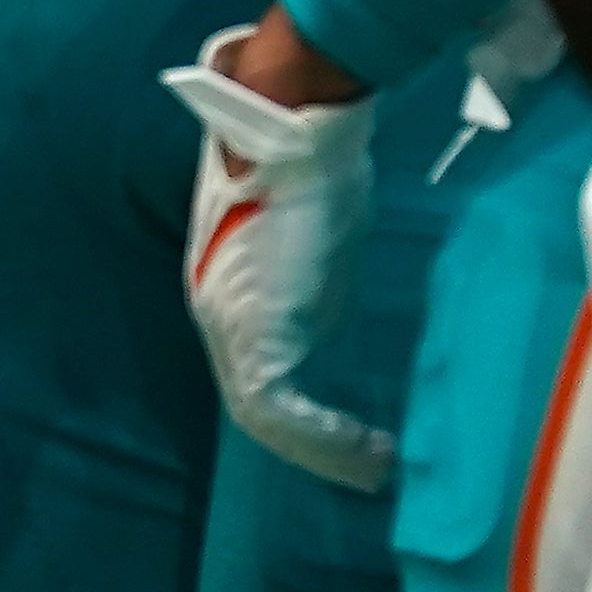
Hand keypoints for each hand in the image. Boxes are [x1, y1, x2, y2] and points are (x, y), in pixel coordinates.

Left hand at [163, 19, 388, 489]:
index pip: (256, 365)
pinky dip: (323, 437)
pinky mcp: (253, 330)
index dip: (299, 406)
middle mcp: (217, 312)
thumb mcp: (314, 232)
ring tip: (374, 470)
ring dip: (321, 450)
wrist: (290, 121)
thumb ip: (313, 276)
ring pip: (263, 415)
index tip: (348, 431)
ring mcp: (228, 323)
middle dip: (311, 441)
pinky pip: (278, 408)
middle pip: (257, 399)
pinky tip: (366, 451)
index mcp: (227, 289)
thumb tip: (330, 304)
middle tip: (367, 466)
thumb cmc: (308, 159)